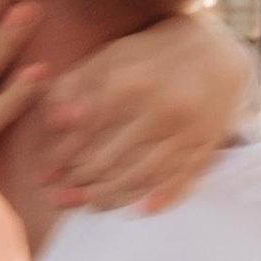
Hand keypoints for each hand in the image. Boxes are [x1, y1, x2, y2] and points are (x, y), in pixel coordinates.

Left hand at [36, 10, 253, 212]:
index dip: (61, 159)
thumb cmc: (147, 55)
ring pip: (143, 176)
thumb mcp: (107, 59)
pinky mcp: (207, 141)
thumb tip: (54, 123)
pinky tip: (142, 210)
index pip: (84, 137)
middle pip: (110, 163)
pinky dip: (163, 198)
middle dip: (80, 184)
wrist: (213, 49)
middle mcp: (160, 110)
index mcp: (129, 87)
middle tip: (62, 197)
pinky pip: (184, 178)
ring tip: (91, 205)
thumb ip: (74, 86)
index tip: (47, 173)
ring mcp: (187, 129)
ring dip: (113, 196)